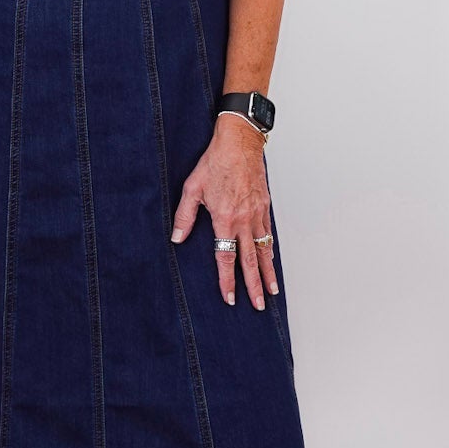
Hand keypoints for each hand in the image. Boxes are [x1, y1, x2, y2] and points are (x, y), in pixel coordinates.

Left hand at [170, 114, 279, 308]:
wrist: (240, 142)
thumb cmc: (215, 162)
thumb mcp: (192, 188)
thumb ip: (185, 216)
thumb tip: (177, 238)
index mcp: (225, 218)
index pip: (226, 257)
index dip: (228, 280)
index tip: (230, 297)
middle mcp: (244, 220)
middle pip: (250, 260)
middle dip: (254, 286)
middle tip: (259, 306)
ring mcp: (257, 213)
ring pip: (263, 250)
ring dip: (268, 272)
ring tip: (271, 291)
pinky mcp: (265, 206)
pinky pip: (268, 234)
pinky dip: (270, 250)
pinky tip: (270, 260)